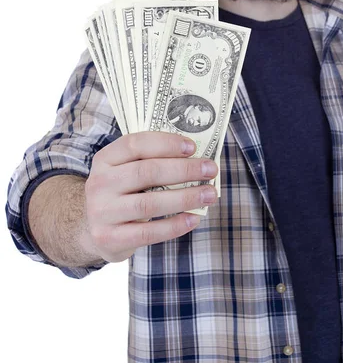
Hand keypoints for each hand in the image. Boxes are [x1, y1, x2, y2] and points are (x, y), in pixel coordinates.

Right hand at [84, 132, 217, 261]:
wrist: (92, 228)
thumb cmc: (122, 192)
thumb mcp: (125, 171)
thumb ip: (151, 161)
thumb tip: (196, 158)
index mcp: (104, 159)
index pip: (135, 144)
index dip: (165, 143)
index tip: (193, 147)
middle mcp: (99, 183)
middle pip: (146, 172)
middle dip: (184, 170)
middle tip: (211, 169)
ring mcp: (102, 213)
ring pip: (149, 203)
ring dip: (185, 197)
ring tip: (210, 194)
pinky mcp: (110, 238)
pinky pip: (148, 232)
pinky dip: (175, 225)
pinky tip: (194, 218)